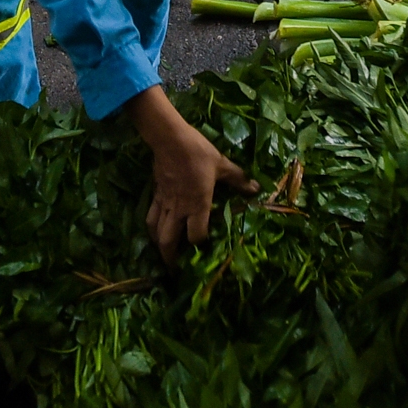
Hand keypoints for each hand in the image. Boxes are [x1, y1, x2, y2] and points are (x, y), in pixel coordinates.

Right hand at [130, 88, 252, 263]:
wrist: (171, 139)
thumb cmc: (198, 152)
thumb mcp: (222, 164)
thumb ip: (238, 179)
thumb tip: (256, 189)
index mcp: (197, 204)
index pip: (195, 235)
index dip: (199, 244)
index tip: (204, 249)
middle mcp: (179, 208)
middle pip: (168, 241)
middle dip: (170, 258)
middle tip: (175, 268)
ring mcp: (165, 202)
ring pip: (156, 231)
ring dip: (159, 245)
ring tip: (164, 254)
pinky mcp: (156, 194)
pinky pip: (150, 215)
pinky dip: (151, 227)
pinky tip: (154, 231)